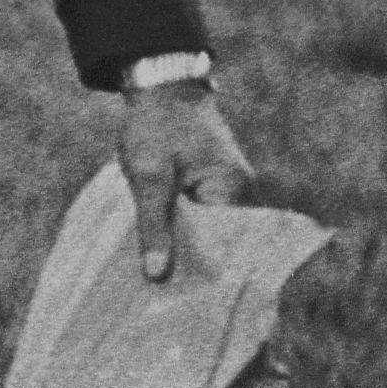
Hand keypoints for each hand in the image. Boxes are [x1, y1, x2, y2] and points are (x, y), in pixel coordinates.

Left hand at [118, 84, 255, 282]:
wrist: (161, 86)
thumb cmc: (155, 126)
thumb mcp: (148, 175)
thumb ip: (153, 224)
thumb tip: (158, 275)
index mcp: (231, 191)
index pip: (224, 248)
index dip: (200, 274)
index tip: (177, 301)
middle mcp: (238, 193)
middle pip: (217, 244)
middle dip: (191, 266)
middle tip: (161, 298)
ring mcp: (227, 188)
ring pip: (206, 231)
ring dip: (183, 247)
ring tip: (157, 280)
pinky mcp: (212, 184)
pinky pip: (200, 217)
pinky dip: (181, 229)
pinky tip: (158, 248)